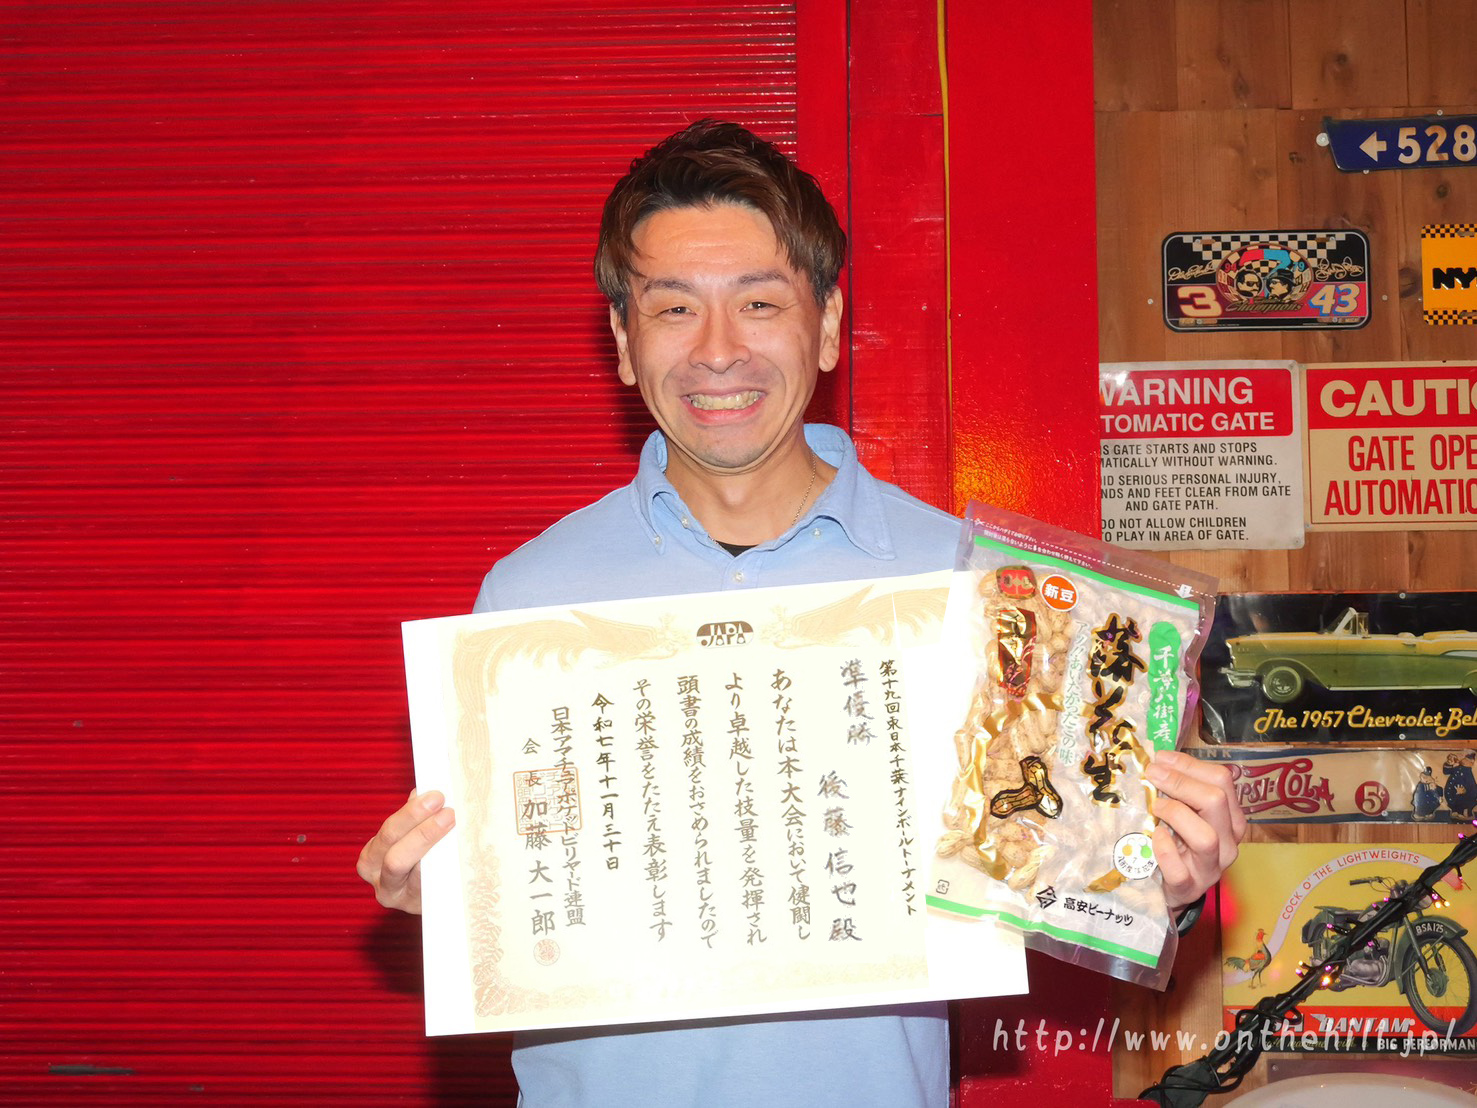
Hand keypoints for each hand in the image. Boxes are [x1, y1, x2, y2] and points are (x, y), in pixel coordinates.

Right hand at [356, 789, 455, 913]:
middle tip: (448, 812)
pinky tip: (460, 857)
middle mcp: (381, 883)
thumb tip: (423, 790)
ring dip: (436, 854)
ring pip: (416, 877)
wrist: (432, 899)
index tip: (435, 796)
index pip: (389, 833)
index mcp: (373, 858)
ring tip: (455, 831)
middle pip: (396, 857)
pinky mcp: (421, 911)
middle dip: (423, 832)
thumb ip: (412, 818)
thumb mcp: (409, 837)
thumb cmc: (418, 860)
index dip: (411, 814)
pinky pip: (434, 891)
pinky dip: (446, 873)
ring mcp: (402, 900)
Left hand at [1146, 749, 1246, 910]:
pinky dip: (1164, 850)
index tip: (1160, 758)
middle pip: (1216, 801)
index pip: (1222, 780)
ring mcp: (1211, 867)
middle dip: (1180, 782)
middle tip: (1152, 775)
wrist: (1175, 888)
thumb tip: (1158, 758)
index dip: (1189, 764)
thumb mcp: (1186, 813)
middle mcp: (1228, 841)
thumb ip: (1180, 789)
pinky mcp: (1189, 887)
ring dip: (1176, 814)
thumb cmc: (1180, 843)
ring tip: (1156, 807)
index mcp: (1230, 817)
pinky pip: (1179, 870)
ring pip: (1205, 836)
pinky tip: (1154, 837)